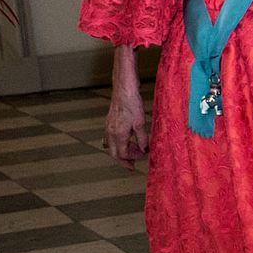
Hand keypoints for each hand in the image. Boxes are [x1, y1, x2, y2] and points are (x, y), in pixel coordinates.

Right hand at [104, 45, 147, 169]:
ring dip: (121, 151)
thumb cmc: (132, 103)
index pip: (122, 154)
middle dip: (123, 160)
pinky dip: (117, 143)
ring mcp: (108, 127)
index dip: (132, 158)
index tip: (142, 158)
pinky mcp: (109, 122)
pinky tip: (125, 140)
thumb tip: (144, 150)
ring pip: (111, 146)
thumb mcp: (141, 122)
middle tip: (132, 164)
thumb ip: (142, 138)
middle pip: (114, 153)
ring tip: (132, 152)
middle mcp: (110, 132)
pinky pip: (110, 138)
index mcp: (118, 135)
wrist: (124, 88)